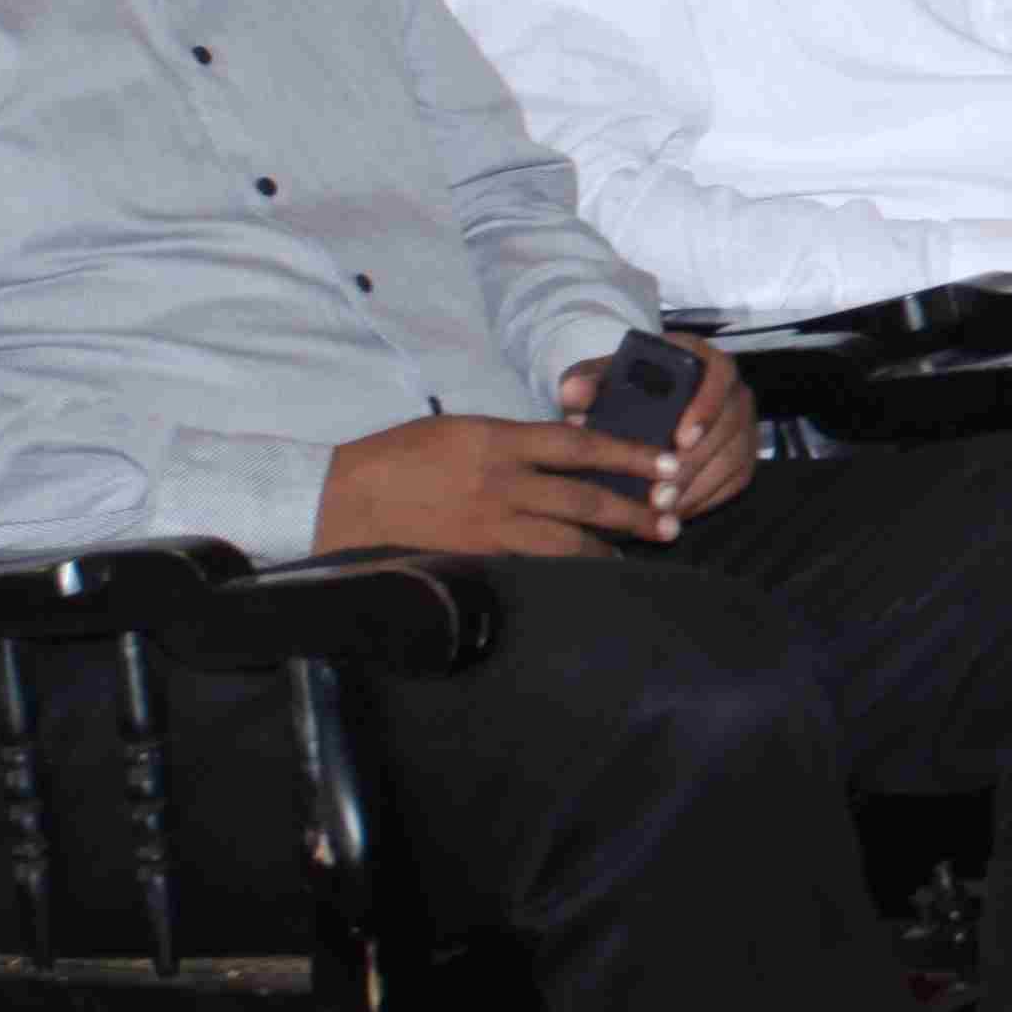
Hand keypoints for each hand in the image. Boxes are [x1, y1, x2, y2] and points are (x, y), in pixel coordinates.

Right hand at [313, 411, 673, 558]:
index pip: (580, 445)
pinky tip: (585, 580)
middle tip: (672, 519)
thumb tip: (563, 453)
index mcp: (498, 439)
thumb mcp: (459, 431)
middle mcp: (500, 482)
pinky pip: (530, 567)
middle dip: (634, 510)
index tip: (668, 465)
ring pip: (565, 541)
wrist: (339, 498)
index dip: (629, 456)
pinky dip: (562, 573)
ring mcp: (487, 525)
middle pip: (584, 498)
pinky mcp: (473, 558)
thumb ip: (511, 442)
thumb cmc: (398, 457)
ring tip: (640, 555)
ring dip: (608, 550)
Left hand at [555, 335, 758, 523]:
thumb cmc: (624, 388)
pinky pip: (732, 481)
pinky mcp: (743, 455)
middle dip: (692, 464)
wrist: (643, 404)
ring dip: (696, 488)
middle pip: (726, 426)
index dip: (706, 406)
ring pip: (731, 458)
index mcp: (701, 359)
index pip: (720, 374)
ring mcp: (742, 424)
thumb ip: (586, 381)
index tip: (681, 438)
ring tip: (660, 511)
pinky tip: (673, 513)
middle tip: (658, 494)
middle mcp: (732, 390)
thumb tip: (574, 393)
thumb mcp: (602, 379)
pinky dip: (704, 499)